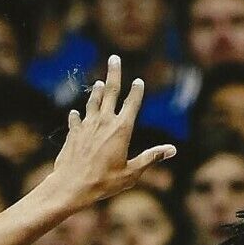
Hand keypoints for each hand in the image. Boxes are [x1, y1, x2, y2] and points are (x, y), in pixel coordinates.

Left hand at [52, 55, 175, 206]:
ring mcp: (86, 126)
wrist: (70, 186)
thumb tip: (172, 150)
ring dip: (97, 92)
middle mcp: (104, 122)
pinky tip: (76, 113)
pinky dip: (77, 116)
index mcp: (121, 129)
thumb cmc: (104, 182)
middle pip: (110, 92)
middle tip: (115, 58)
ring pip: (93, 102)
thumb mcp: (132, 173)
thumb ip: (151, 158)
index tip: (139, 81)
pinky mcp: (73, 133)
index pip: (132, 104)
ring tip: (100, 83)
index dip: (137, 91)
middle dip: (114, 74)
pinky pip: (76, 120)